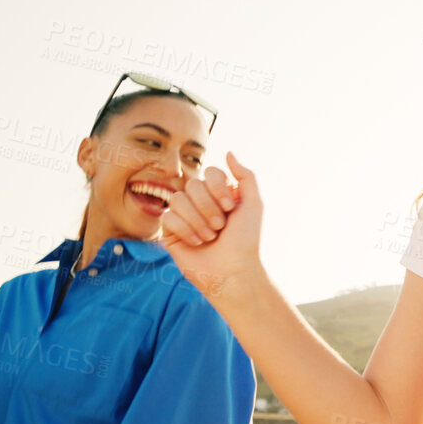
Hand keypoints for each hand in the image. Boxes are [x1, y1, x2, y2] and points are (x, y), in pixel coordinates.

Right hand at [160, 152, 264, 296]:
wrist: (233, 271)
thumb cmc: (246, 240)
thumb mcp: (254, 204)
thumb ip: (246, 175)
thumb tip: (228, 152)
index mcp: (219, 192)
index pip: (210, 172)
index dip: (218, 188)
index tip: (231, 208)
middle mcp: (200, 201)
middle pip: (192, 184)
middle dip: (208, 206)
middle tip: (220, 226)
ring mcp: (184, 215)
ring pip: (177, 199)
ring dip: (197, 219)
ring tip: (211, 236)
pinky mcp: (170, 232)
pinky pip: (167, 217)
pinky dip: (185, 230)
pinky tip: (197, 242)